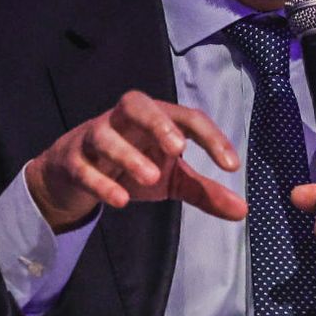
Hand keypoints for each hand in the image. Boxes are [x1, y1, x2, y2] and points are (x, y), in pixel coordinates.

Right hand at [25, 90, 246, 231]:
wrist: (75, 177)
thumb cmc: (132, 166)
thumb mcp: (172, 179)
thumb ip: (205, 191)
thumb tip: (243, 211)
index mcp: (156, 118)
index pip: (187, 117)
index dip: (211, 138)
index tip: (232, 166)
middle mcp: (123, 120)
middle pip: (136, 104)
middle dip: (157, 122)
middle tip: (179, 149)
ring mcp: (93, 137)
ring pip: (104, 135)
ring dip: (127, 155)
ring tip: (151, 178)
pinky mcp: (71, 160)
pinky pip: (82, 166)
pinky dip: (100, 182)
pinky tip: (120, 200)